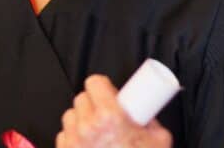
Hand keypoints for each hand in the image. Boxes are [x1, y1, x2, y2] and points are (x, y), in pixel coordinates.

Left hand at [56, 75, 172, 147]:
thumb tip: (146, 113)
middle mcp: (86, 128)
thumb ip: (151, 122)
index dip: (101, 85)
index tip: (108, 92)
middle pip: (80, 99)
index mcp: (109, 116)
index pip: (94, 83)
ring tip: (95, 129)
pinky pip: (64, 138)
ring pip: (70, 117)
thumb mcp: (159, 139)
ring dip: (80, 119)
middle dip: (92, 102)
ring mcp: (73, 144)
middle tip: (105, 112)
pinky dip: (73, 138)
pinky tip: (86, 145)